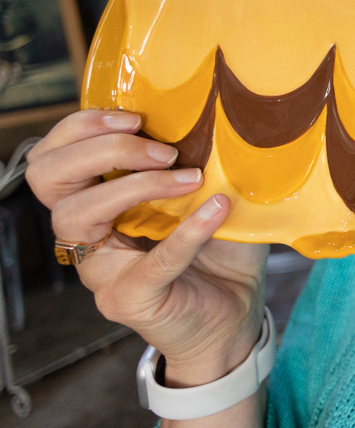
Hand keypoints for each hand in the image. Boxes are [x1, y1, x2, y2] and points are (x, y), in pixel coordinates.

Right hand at [25, 109, 268, 386]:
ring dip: (136, 184)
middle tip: (161, 148)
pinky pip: (153, 261)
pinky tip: (218, 210)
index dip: (81, 127)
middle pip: (48, 178)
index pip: (52, 157)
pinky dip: (189, 231)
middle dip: (101, 147)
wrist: (234, 315)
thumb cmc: (219, 249)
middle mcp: (86, 235)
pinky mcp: (130, 299)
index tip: (135, 116)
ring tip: (190, 177)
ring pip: (76, 214)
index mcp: (96, 202)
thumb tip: (219, 112)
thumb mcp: (205, 192)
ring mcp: (101, 271)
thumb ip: (199, 156)